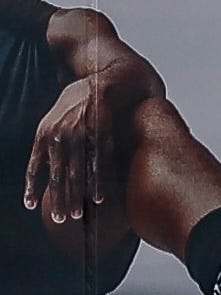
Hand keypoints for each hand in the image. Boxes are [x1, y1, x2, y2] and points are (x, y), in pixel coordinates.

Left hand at [23, 70, 126, 226]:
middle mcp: (61, 131)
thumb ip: (52, 137)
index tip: (31, 206)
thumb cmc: (87, 98)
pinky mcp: (103, 127)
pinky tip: (98, 196)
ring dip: (77, 195)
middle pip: (57, 173)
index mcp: (46, 131)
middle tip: (61, 219)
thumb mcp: (60, 115)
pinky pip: (100, 160)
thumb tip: (47, 163)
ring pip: (77, 170)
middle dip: (59, 198)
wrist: (113, 76)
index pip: (36, 165)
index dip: (32, 187)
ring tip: (79, 213)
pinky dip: (98, 180)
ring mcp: (82, 129)